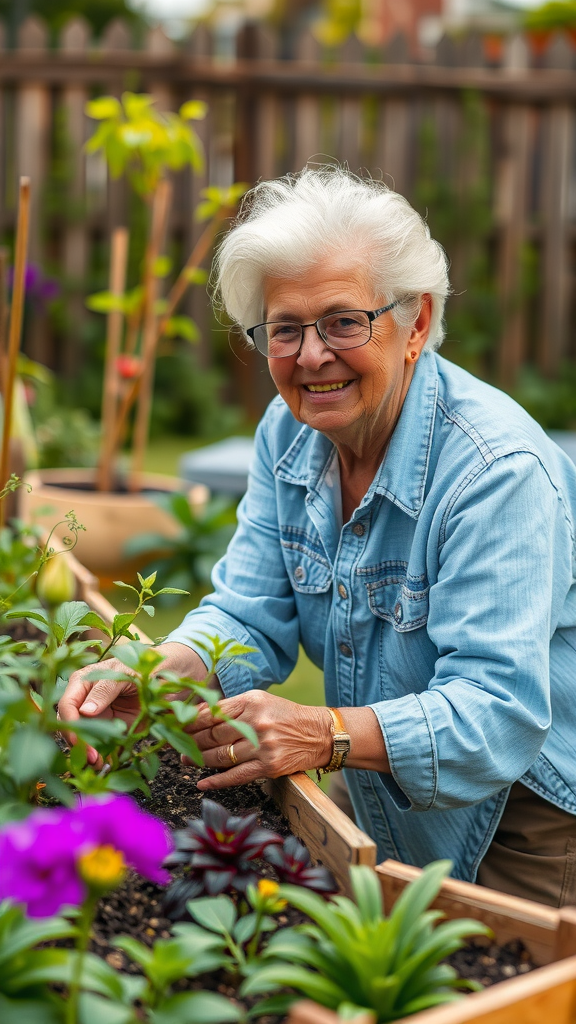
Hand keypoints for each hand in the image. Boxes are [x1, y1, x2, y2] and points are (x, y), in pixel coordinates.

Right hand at [58, 642, 209, 767]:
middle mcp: (86, 701)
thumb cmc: (145, 666)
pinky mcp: (111, 729)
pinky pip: (102, 745)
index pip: (67, 705)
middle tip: (92, 759)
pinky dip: (103, 757)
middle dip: (79, 744)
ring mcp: (98, 716)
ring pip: (84, 739)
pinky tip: (108, 765)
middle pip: (71, 726)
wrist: (169, 673)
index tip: (79, 741)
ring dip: (88, 754)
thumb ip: (105, 690)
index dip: (70, 724)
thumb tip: (85, 711)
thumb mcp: (126, 673)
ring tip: (99, 766)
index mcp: (83, 682)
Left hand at [188, 690, 333, 789]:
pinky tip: (202, 783)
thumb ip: (232, 708)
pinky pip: (236, 776)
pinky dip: (216, 781)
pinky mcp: (269, 766)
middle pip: (214, 735)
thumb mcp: (261, 701)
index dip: (191, 722)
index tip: (176, 726)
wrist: (319, 734)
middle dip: (191, 741)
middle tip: (176, 745)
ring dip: (199, 760)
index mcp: (252, 702)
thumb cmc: (286, 716)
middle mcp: (257, 722)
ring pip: (221, 756)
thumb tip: (198, 716)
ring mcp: (263, 746)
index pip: (213, 713)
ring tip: (185, 760)